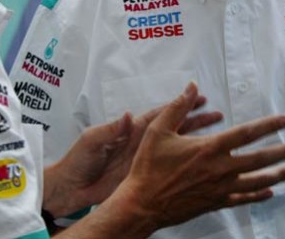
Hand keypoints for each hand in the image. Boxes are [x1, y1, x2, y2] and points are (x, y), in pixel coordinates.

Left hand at [43, 92, 222, 217]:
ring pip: (175, 145)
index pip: (159, 114)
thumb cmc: (76, 161)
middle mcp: (140, 141)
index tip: (195, 96)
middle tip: (214, 112)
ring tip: (214, 131)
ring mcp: (143, 158)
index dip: (177, 105)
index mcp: (129, 130)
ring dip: (194, 137)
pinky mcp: (142, 175)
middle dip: (194, 118)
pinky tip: (198, 160)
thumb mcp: (92, 141)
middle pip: (173, 127)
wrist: (69, 189)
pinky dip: (184, 161)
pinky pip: (168, 165)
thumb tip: (128, 115)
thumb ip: (111, 129)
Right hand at [100, 82, 284, 235]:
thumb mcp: (158, 130)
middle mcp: (220, 169)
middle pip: (260, 159)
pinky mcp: (214, 203)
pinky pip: (242, 200)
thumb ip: (178, 106)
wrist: (141, 204)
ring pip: (257, 182)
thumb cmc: (148, 167)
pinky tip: (269, 192)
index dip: (269, 125)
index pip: (247, 133)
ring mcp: (219, 188)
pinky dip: (258, 195)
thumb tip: (191, 85)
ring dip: (278, 174)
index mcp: (209, 148)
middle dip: (283, 152)